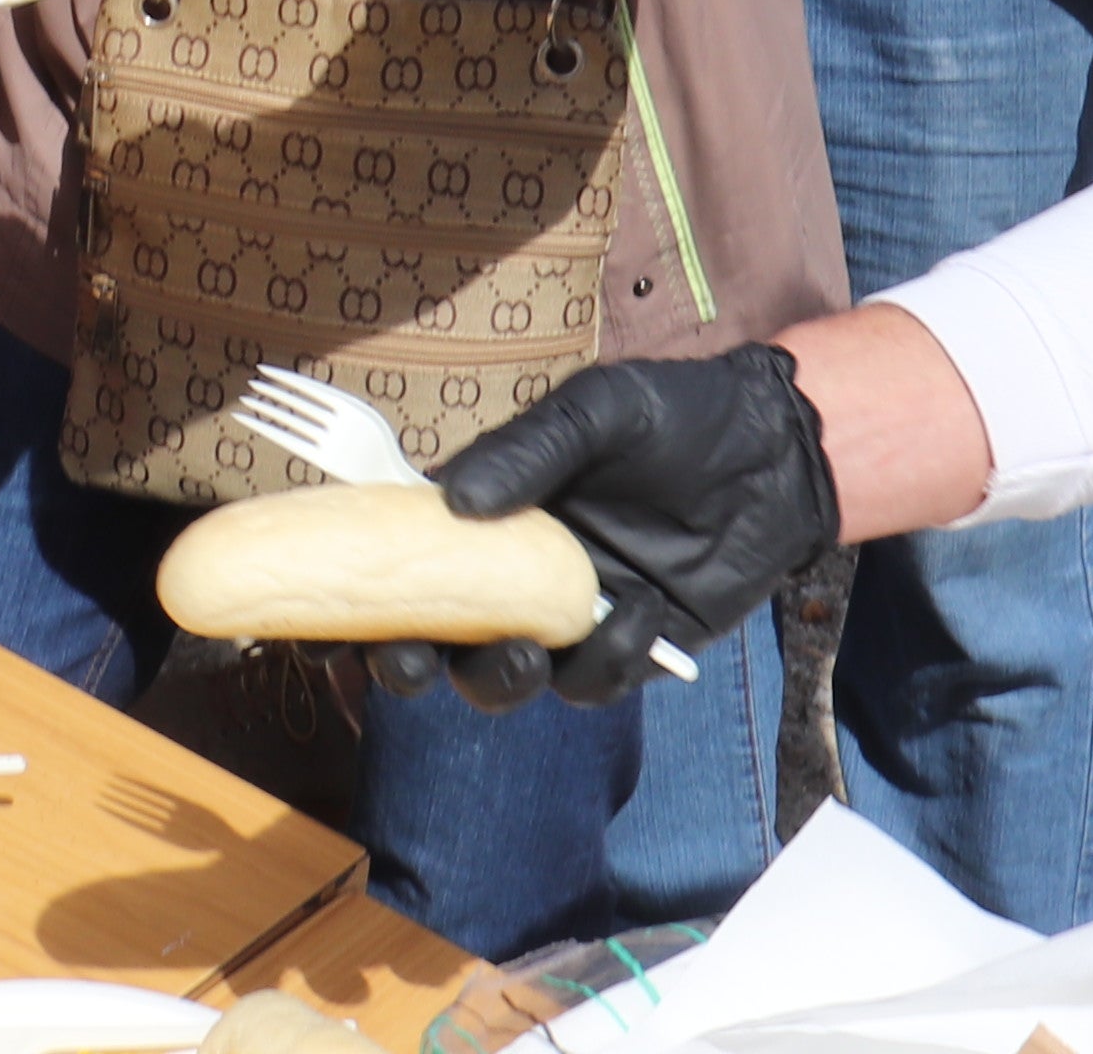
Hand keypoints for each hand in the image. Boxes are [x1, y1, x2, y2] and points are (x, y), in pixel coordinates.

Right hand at [362, 346, 842, 709]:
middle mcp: (510, 574)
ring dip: (499, 678)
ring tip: (528, 648)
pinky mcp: (624, 650)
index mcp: (484, 515)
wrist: (774, 455)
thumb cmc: (673, 417)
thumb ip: (527, 450)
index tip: (318, 621)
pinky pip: (590, 681)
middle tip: (410, 659)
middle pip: (431, 639)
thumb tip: (451, 498)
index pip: (395, 560)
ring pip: (501, 679)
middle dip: (406, 663)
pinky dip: (606, 658)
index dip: (350, 598)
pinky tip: (638, 610)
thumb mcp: (597, 411)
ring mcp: (564, 618)